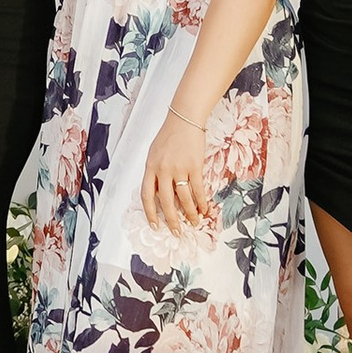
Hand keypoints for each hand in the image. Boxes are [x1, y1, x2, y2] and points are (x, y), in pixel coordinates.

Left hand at [141, 102, 215, 235]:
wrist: (184, 119)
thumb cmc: (169, 135)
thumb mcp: (154, 153)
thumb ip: (155, 172)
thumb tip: (159, 193)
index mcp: (150, 167)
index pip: (147, 195)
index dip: (150, 213)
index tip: (155, 226)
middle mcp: (162, 170)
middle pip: (166, 202)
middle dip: (172, 220)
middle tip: (177, 232)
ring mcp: (178, 168)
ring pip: (183, 199)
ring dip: (190, 213)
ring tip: (194, 223)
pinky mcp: (194, 166)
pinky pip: (198, 189)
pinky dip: (202, 202)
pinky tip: (204, 210)